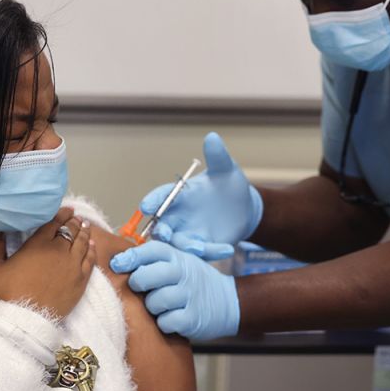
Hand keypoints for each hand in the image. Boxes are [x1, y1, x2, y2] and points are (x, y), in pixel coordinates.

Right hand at [0, 207, 94, 317]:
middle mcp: (59, 250)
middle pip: (70, 230)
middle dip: (73, 221)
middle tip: (76, 217)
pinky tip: (93, 245)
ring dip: (84, 232)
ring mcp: (73, 265)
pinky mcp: (81, 280)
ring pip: (83, 242)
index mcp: (39, 244)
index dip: (61, 214)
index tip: (66, 210)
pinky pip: (90, 260)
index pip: (54, 223)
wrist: (27, 319)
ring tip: (85, 226)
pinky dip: (92, 250)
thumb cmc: (7, 293)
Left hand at [109, 241, 239, 340]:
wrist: (228, 302)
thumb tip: (119, 261)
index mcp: (178, 258)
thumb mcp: (180, 262)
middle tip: (140, 288)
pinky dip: (164, 323)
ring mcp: (189, 296)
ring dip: (152, 306)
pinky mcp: (192, 319)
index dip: (131, 256)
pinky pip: (166, 322)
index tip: (117, 264)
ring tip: (160, 306)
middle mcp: (184, 274)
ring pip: (154, 301)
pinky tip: (170, 319)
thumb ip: (155, 260)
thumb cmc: (194, 282)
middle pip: (148, 276)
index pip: (151, 251)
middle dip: (138, 282)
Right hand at [140, 132, 262, 260]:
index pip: (161, 197)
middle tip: (164, 232)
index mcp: (179, 195)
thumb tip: (213, 137)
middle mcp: (178, 216)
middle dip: (160, 230)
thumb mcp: (226, 169)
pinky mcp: (202, 247)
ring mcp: (189, 233)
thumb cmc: (229, 184)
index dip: (152, 201)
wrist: (244, 208)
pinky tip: (227, 248)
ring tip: (197, 246)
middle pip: (161, 224)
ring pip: (178, 244)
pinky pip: (202, 253)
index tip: (145, 206)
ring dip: (183, 246)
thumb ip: (217, 156)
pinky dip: (211, 252)